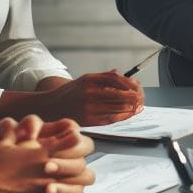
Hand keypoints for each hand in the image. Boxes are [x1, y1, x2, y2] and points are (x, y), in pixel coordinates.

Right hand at [0, 72, 143, 125]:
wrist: (50, 107)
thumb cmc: (70, 93)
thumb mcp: (84, 80)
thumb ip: (103, 78)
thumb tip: (120, 73)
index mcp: (90, 79)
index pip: (116, 79)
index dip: (130, 83)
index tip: (138, 86)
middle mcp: (90, 92)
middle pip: (120, 94)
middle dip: (134, 97)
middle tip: (142, 98)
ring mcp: (89, 107)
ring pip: (117, 107)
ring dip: (131, 107)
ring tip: (138, 107)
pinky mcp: (88, 119)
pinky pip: (110, 118)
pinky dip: (122, 116)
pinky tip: (128, 114)